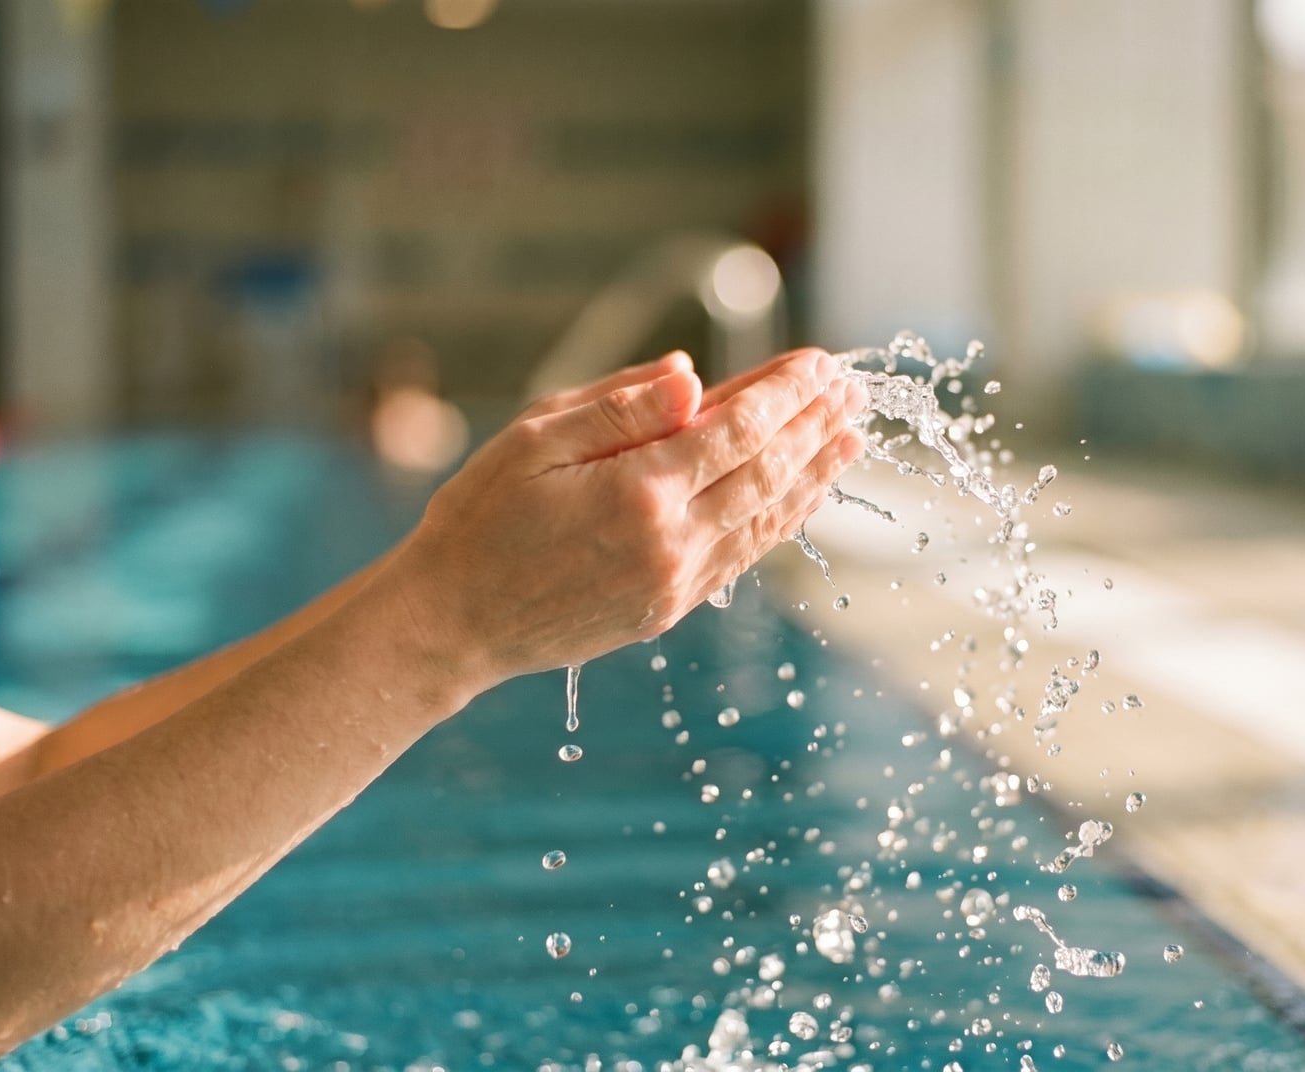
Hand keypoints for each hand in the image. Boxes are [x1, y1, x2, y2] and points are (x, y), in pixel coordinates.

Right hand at [380, 348, 866, 689]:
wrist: (452, 622)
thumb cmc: (480, 518)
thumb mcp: (533, 439)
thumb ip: (618, 405)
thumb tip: (693, 376)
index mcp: (636, 490)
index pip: (738, 429)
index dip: (785, 392)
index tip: (819, 361)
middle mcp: (668, 541)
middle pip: (767, 472)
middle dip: (814, 425)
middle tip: (852, 388)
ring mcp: (674, 582)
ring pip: (766, 519)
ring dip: (815, 473)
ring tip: (852, 436)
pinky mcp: (667, 609)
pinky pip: (742, 557)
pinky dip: (781, 521)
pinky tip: (803, 494)